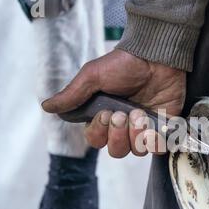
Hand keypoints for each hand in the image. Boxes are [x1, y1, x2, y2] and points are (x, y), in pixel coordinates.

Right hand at [42, 49, 185, 156]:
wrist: (157, 57)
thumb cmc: (124, 64)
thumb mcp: (93, 76)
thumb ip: (73, 95)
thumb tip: (46, 107)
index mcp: (105, 116)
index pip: (96, 140)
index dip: (101, 132)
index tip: (106, 114)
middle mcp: (124, 126)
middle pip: (116, 151)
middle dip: (118, 135)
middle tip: (123, 114)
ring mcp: (144, 128)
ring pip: (137, 152)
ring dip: (137, 135)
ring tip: (141, 114)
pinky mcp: (163, 128)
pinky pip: (158, 148)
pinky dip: (155, 142)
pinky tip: (153, 128)